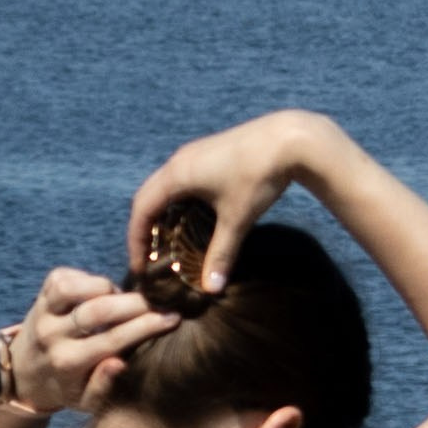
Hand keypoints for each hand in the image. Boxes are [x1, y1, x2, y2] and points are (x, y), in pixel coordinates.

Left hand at [10, 266, 178, 410]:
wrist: (23, 373)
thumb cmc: (66, 387)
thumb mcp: (85, 401)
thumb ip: (102, 385)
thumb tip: (119, 363)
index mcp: (67, 363)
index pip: (112, 340)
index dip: (146, 326)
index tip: (172, 318)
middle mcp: (51, 335)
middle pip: (97, 310)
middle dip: (135, 303)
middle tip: (160, 302)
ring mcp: (42, 311)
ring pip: (76, 287)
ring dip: (107, 288)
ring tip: (122, 300)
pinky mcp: (40, 294)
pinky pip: (65, 276)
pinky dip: (88, 280)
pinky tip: (100, 294)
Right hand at [126, 111, 341, 292]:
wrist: (291, 139)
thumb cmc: (258, 176)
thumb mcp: (237, 220)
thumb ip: (221, 254)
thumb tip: (211, 288)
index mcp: (176, 174)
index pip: (142, 209)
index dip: (136, 240)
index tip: (139, 266)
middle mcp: (179, 160)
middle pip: (148, 196)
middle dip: (144, 227)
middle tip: (149, 256)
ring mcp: (194, 153)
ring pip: (165, 185)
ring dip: (162, 212)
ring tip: (168, 239)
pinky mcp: (210, 152)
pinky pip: (181, 179)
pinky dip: (178, 201)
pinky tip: (192, 217)